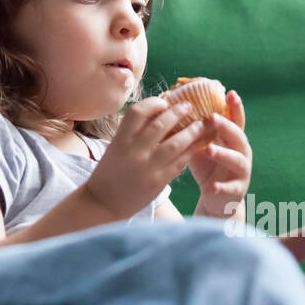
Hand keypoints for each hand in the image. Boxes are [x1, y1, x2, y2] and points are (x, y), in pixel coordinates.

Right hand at [84, 96, 213, 217]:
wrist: (103, 202)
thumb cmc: (111, 171)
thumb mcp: (116, 146)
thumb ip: (134, 132)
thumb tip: (158, 112)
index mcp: (121, 139)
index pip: (137, 112)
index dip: (153, 103)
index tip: (164, 101)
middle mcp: (134, 151)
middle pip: (160, 124)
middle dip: (178, 112)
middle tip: (189, 106)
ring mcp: (147, 167)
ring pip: (176, 144)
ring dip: (191, 132)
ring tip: (200, 125)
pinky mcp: (158, 182)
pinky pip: (179, 163)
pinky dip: (190, 152)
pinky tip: (197, 146)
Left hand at [190, 90, 250, 221]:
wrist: (217, 197)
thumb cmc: (206, 166)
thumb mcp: (200, 146)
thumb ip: (193, 130)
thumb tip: (172, 108)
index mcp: (232, 139)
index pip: (236, 120)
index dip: (235, 107)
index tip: (230, 93)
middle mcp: (241, 152)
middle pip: (238, 136)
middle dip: (226, 127)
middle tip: (212, 118)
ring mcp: (242, 171)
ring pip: (237, 160)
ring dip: (224, 154)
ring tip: (209, 149)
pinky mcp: (236, 190)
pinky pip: (231, 188)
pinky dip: (222, 187)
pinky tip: (213, 186)